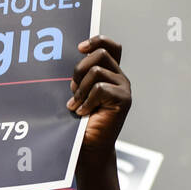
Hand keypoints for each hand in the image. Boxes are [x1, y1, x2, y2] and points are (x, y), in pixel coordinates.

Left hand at [68, 36, 130, 156]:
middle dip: (80, 68)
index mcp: (108, 73)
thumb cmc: (79, 123)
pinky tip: (83, 113)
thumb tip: (66, 59)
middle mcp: (118, 78)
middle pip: (101, 53)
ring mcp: (123, 88)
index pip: (110, 46)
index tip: (80, 48)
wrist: (88, 149)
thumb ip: (79, 77)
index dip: (97, 41)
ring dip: (81, 89)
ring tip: (76, 106)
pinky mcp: (124, 99)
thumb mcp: (76, 94)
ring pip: (97, 71)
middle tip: (72, 89)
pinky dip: (87, 101)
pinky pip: (100, 88)